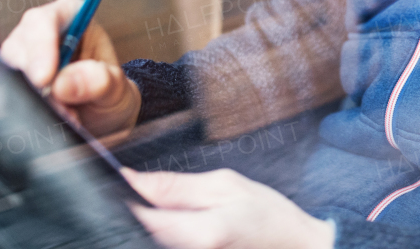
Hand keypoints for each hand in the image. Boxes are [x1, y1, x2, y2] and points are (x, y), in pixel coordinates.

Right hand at [0, 0, 140, 137]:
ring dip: (31, 99)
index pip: (45, 20)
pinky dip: (25, 111)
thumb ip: (99, 80)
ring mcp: (24, 60)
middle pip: (18, 46)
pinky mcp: (14, 84)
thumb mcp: (116, 86)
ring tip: (63, 116)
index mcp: (70, 17)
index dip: (41, 46)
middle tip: (54, 105)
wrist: (105, 119)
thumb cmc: (110, 92)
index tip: (45, 78)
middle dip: (32, 78)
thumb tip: (63, 83)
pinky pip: (7, 95)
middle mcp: (41, 34)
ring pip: (7, 73)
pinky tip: (49, 122)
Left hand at [122, 168, 334, 248]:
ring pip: (155, 236)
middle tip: (165, 192)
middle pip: (146, 230)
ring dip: (158, 219)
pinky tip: (188, 220)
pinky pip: (169, 242)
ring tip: (186, 207)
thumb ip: (177, 186)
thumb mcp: (226, 185)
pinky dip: (170, 228)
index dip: (128, 196)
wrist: (294, 245)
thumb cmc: (268, 215)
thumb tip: (134, 181)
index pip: (143, 216)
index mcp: (202, 234)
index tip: (125, 179)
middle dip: (144, 208)